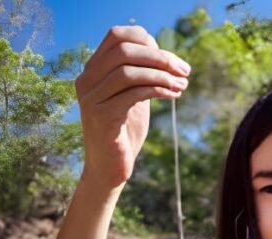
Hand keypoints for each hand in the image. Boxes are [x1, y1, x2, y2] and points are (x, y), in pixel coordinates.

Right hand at [75, 26, 190, 190]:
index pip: (116, 36)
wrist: (110, 169)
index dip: (146, 39)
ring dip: (162, 75)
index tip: (172, 58)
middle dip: (160, 57)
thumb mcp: (133, 97)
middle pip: (124, 51)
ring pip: (129, 72)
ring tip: (183, 84)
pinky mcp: (102, 117)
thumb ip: (140, 76)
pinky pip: (134, 94)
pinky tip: (174, 95)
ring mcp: (91, 98)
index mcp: (92, 71)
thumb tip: (163, 54)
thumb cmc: (124, 132)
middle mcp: (87, 81)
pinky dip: (158, 90)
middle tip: (185, 70)